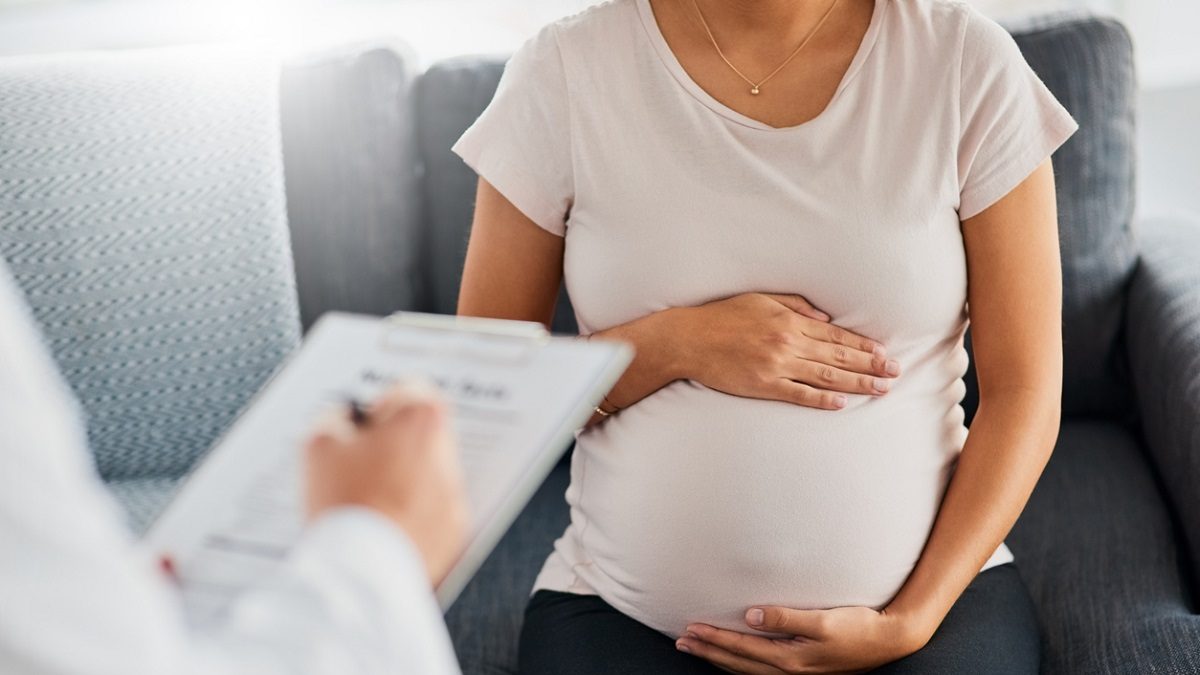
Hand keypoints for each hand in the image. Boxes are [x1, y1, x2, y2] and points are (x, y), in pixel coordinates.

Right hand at [305, 383, 468, 584]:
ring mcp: (454, 496)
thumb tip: (346, 420)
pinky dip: (411, 516)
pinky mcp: (453, 533)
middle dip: (393, 444)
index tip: (361, 428)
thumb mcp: (318, 443)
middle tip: (359, 467)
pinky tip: (381, 527)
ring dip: (403, 481)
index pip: (408, 391)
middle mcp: (448, 454)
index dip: (378, 407)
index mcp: (421, 419)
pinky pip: (432, 513)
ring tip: (366, 502)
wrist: (362, 571)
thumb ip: (335, 417)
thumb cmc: (343, 501)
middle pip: (422, 434)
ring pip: (427, 475)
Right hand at [675, 293, 900, 409]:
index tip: (884, 353)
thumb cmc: (723, 316)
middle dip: (870, 366)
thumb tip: (826, 318)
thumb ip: (796, 306)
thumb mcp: (761, 299)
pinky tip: (841, 404)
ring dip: (856, 384)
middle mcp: (788, 343)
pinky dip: (821, 400)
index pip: (836, 335)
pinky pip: (798, 394)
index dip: (863, 346)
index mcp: (790, 321)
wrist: (690, 339)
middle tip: (896, 373)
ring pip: (826, 377)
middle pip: (838, 357)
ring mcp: (777, 366)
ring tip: (880, 389)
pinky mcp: (763, 386)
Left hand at [676, 605, 929, 673]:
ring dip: (719, 658)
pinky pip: (759, 670)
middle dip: (708, 651)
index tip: (691, 628)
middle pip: (737, 663)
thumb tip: (751, 615)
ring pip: (746, 669)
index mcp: (790, 659)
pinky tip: (732, 657)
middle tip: (682, 640)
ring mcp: (795, 673)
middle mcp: (788, 671)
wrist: (888, 640)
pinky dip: (739, 664)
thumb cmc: (857, 627)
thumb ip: (786, 617)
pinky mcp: (802, 669)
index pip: (741, 649)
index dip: (714, 638)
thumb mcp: (823, 620)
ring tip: (697, 647)